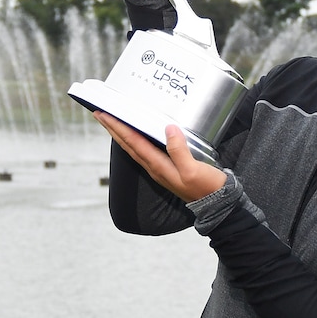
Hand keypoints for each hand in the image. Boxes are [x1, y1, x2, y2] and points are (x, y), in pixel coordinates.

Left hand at [95, 111, 226, 202]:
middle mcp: (154, 167)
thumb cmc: (206, 187)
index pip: (133, 142)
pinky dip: (134, 141)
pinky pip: (143, 151)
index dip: (118, 128)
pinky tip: (134, 136)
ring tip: (111, 123)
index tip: (105, 115)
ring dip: (120, 135)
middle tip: (100, 115)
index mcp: (158, 166)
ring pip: (133, 148)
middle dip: (113, 129)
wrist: (216, 203)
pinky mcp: (167, 168)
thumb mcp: (193, 170)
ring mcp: (160, 168)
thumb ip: (179, 150)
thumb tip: (168, 129)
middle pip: (128, 145)